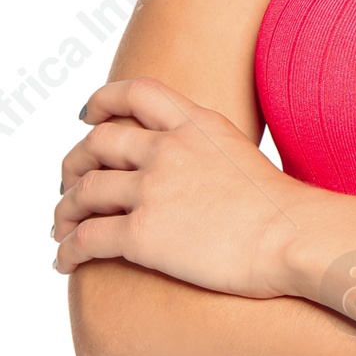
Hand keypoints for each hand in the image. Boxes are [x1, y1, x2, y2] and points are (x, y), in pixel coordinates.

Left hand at [51, 77, 309, 296]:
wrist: (295, 237)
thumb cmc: (286, 211)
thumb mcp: (243, 157)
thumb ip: (210, 154)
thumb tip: (200, 175)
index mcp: (196, 124)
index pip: (137, 93)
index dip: (104, 100)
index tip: (87, 115)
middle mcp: (167, 149)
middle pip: (98, 144)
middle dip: (74, 163)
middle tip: (69, 183)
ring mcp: (151, 189)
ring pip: (83, 192)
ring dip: (64, 211)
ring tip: (60, 228)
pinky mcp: (142, 234)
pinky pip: (87, 239)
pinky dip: (68, 250)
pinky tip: (63, 262)